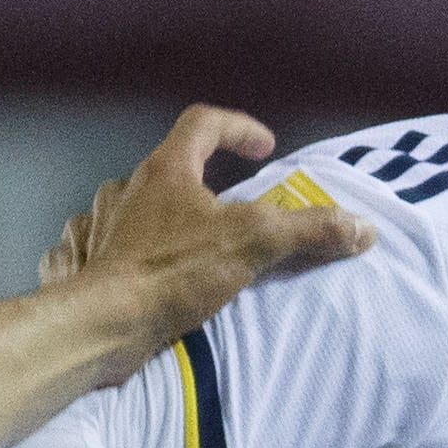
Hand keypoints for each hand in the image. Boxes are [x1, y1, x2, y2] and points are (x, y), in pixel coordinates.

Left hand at [48, 107, 371, 373]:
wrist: (104, 324)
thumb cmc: (175, 271)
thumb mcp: (254, 243)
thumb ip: (310, 231)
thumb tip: (363, 228)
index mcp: (166, 170)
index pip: (203, 123)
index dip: (238, 128)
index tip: (264, 148)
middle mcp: (126, 190)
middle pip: (165, 167)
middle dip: (197, 180)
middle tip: (226, 206)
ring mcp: (98, 228)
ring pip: (125, 205)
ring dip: (153, 215)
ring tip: (183, 241)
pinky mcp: (84, 268)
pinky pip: (95, 245)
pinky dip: (116, 251)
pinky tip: (131, 268)